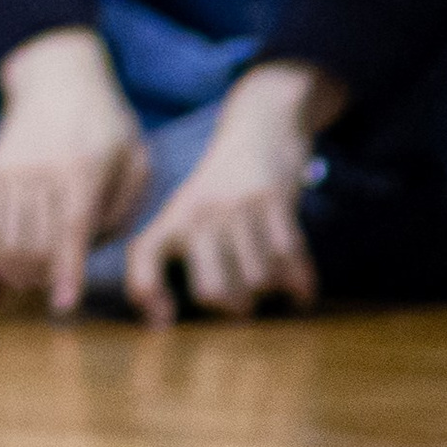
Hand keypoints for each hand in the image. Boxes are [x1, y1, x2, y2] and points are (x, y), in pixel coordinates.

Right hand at [0, 28, 151, 315]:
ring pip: (5, 239)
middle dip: (42, 279)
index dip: (66, 272)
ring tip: (29, 290)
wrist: (57, 77)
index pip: (70, 230)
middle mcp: (41, 170)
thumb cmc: (104, 124)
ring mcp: (11, 170)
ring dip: (15, 274)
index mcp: (82, 168)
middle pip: (35, 242)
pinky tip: (2, 278)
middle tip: (52, 295)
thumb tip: (96, 247)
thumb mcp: (133, 155)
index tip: (64, 305)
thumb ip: (123, 205)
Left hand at [124, 62, 334, 323]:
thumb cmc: (222, 186)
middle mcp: (201, 212)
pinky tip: (301, 290)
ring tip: (274, 284)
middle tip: (244, 303)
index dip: (147, 292)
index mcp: (175, 217)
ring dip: (272, 291)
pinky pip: (289, 257)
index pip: (145, 255)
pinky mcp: (274, 199)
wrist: (259, 125)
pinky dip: (300, 283)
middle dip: (234, 309)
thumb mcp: (188, 211)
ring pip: (257, 280)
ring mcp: (237, 205)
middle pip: (213, 290)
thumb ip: (173, 258)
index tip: (164, 320)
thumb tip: (159, 321)